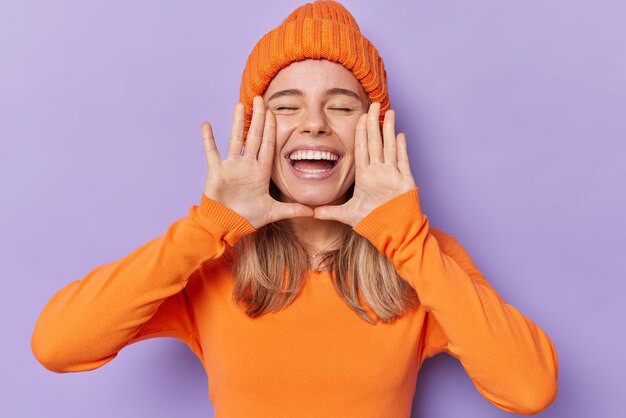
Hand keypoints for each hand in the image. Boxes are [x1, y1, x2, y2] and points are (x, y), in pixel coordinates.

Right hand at [201, 96, 313, 228]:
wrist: (227, 225)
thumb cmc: (248, 218)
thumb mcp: (273, 212)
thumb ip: (292, 209)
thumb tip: (314, 212)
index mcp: (261, 172)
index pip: (268, 145)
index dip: (271, 129)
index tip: (274, 112)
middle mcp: (247, 165)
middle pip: (254, 136)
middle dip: (258, 118)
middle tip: (261, 99)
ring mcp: (231, 167)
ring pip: (235, 139)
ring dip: (237, 122)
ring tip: (240, 105)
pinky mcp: (217, 172)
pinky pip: (212, 152)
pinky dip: (208, 139)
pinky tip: (206, 125)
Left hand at [314, 102, 415, 225]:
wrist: (391, 231)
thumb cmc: (372, 222)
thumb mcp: (347, 214)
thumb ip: (330, 211)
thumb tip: (311, 213)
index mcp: (365, 176)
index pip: (362, 149)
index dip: (361, 133)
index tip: (359, 117)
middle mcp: (378, 172)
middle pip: (376, 142)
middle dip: (374, 123)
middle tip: (373, 105)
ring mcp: (392, 175)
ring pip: (389, 147)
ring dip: (389, 130)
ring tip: (388, 112)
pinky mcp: (404, 181)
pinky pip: (402, 161)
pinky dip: (401, 148)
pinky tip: (400, 134)